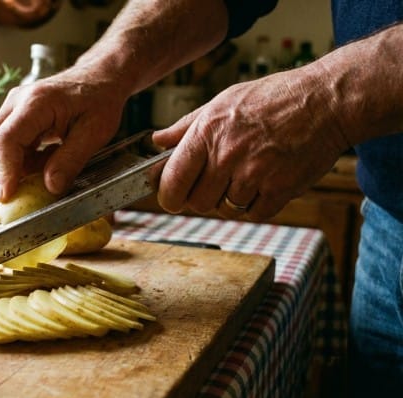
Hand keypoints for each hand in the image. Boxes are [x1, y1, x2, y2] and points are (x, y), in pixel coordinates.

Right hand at [0, 69, 126, 201]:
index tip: (8, 195)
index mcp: (37, 103)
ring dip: (12, 166)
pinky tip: (43, 160)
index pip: (6, 139)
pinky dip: (19, 160)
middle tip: (23, 191)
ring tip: (44, 170)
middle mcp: (17, 102)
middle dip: (0, 172)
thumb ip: (71, 160)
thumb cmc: (100, 100)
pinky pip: (6, 143)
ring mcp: (12, 108)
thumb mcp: (95, 133)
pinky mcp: (14, 116)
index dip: (4, 170)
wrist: (99, 78)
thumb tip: (50, 187)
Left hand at [152, 69, 350, 220]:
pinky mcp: (279, 190)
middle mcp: (227, 156)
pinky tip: (263, 183)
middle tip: (213, 183)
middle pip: (195, 202)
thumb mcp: (222, 102)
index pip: (172, 180)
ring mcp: (254, 175)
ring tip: (245, 174)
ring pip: (224, 209)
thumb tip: (156, 141)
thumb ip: (186, 126)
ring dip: (230, 199)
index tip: (171, 196)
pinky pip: (254, 214)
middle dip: (199, 198)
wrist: (325, 102)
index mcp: (207, 133)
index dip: (167, 194)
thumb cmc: (273, 98)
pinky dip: (255, 205)